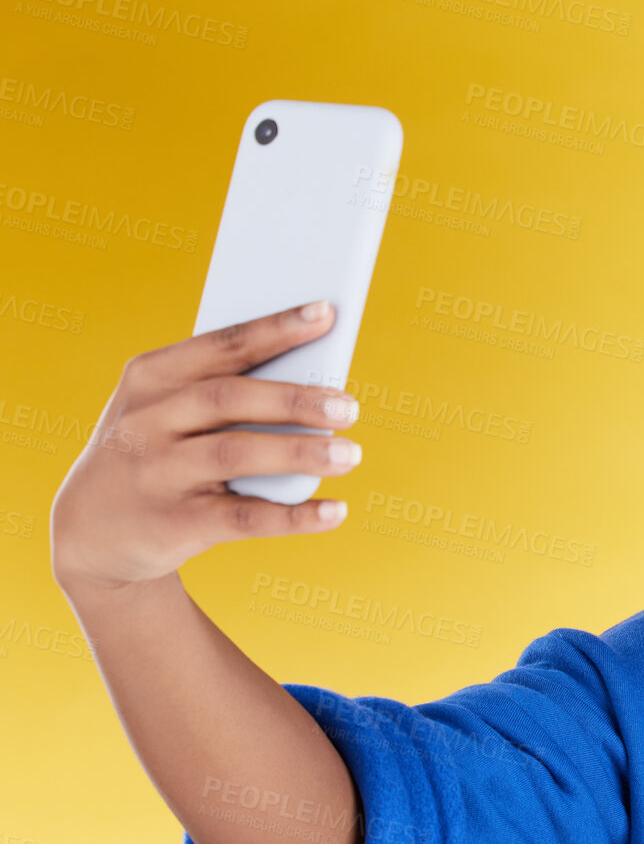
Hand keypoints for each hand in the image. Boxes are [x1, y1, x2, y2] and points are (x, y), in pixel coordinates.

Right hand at [50, 300, 363, 594]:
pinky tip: (334, 512)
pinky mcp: (174, 523)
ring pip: (236, 454)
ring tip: (350, 455)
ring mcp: (157, 472)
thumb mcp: (168, 411)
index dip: (275, 329)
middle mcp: (148, 420)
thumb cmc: (158, 451)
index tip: (325, 313)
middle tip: (350, 407)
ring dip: (299, 453)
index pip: (221, 345)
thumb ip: (227, 393)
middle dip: (294, 400)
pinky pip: (243, 518)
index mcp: (152, 377)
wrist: (94, 530)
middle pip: (230, 398)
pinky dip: (294, 516)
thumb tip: (319, 385)